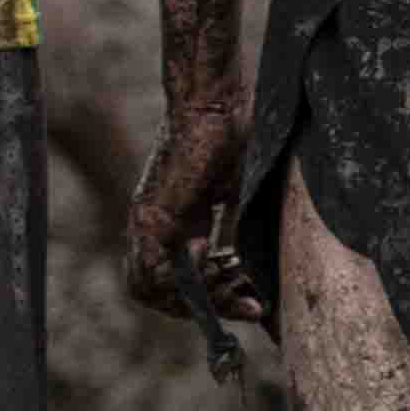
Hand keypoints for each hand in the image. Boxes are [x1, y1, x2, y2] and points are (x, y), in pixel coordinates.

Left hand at [127, 89, 259, 325]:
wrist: (213, 103)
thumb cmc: (232, 136)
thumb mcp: (241, 192)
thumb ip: (240, 227)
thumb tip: (263, 264)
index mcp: (173, 223)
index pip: (176, 281)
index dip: (213, 299)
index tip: (252, 303)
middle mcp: (151, 227)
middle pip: (156, 292)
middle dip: (203, 307)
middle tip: (246, 304)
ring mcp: (147, 222)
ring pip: (149, 288)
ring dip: (196, 298)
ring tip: (236, 283)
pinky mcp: (152, 214)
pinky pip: (155, 269)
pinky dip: (187, 279)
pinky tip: (218, 259)